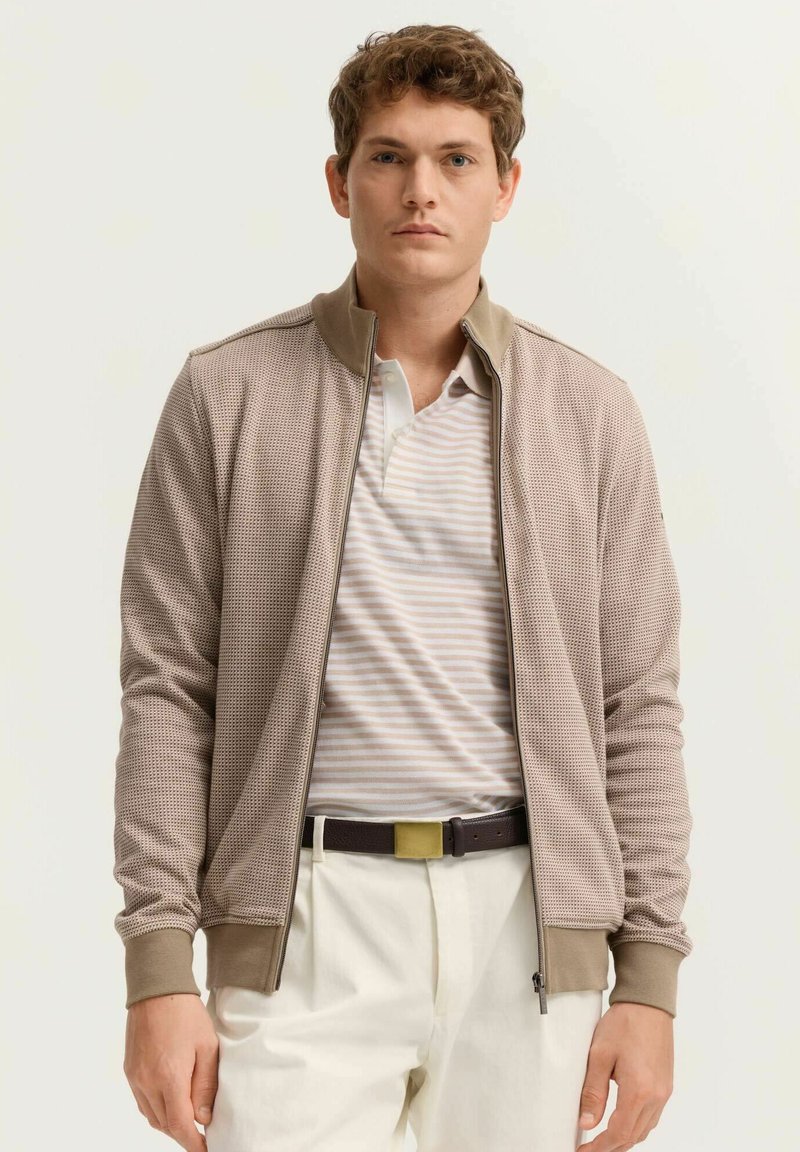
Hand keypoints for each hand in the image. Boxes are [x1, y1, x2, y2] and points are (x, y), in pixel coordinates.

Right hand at [123, 992, 218, 1151]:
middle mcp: (147, 1082)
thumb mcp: (206, 1046)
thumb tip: (204, 1118)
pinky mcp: (129, 1070)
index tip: (205, 1150)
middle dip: (183, 1134)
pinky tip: (170, 1102)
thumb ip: (205, 1085)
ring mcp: (135, 1077)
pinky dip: (156, 1109)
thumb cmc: (185, 1013)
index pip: (180, 1125)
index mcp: (168, 1077)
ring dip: (169, 1123)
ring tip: (188, 1120)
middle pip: (164, 1124)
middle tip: (201, 1134)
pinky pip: (142, 1101)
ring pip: (151, 1116)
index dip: (193, 1143)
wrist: (156, 989)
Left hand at [575, 1001, 673, 1149]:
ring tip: (602, 1139)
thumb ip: (593, 1092)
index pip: (618, 1133)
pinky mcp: (665, 1085)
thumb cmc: (625, 1023)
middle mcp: (656, 1096)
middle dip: (611, 1147)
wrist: (648, 1003)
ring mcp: (664, 1092)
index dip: (599, 1147)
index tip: (583, 1151)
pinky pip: (652, 1117)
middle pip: (633, 1136)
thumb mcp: (599, 1055)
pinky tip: (622, 1121)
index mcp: (639, 1091)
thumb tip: (586, 1122)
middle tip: (589, 1148)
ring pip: (644, 1129)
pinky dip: (636, 1125)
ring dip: (624, 1138)